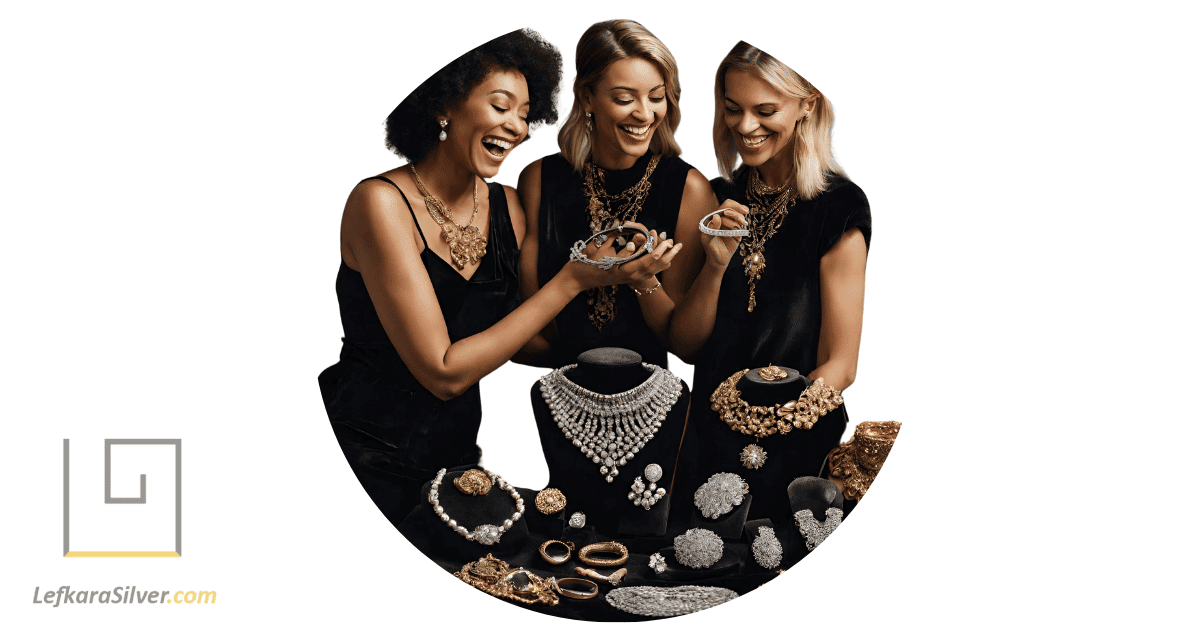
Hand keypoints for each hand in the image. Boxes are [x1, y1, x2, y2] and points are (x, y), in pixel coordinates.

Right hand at [564, 224, 681, 290]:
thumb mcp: (598, 247)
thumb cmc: (587, 261)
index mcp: (620, 268)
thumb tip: (623, 225)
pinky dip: (659, 265)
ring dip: (665, 259)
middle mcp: (627, 275)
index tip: (657, 237)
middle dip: (664, 253)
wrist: (580, 279)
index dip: (651, 247)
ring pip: (652, 271)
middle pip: (651, 265)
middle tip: (673, 242)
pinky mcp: (630, 279)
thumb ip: (613, 237)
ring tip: (675, 248)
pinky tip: (667, 258)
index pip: (641, 258)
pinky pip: (649, 273)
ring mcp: (629, 279)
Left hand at [699, 200, 748, 268]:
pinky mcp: (737, 232)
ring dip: (740, 221)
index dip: (733, 206)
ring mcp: (731, 225)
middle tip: (742, 221)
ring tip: (740, 228)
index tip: (738, 212)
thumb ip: (711, 228)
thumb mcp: (707, 239)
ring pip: (739, 217)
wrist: (717, 259)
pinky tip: (741, 231)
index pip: (726, 206)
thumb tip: (716, 216)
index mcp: (715, 218)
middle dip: (738, 214)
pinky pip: (742, 226)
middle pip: (734, 209)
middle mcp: (723, 219)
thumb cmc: (710, 248)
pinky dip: (743, 227)